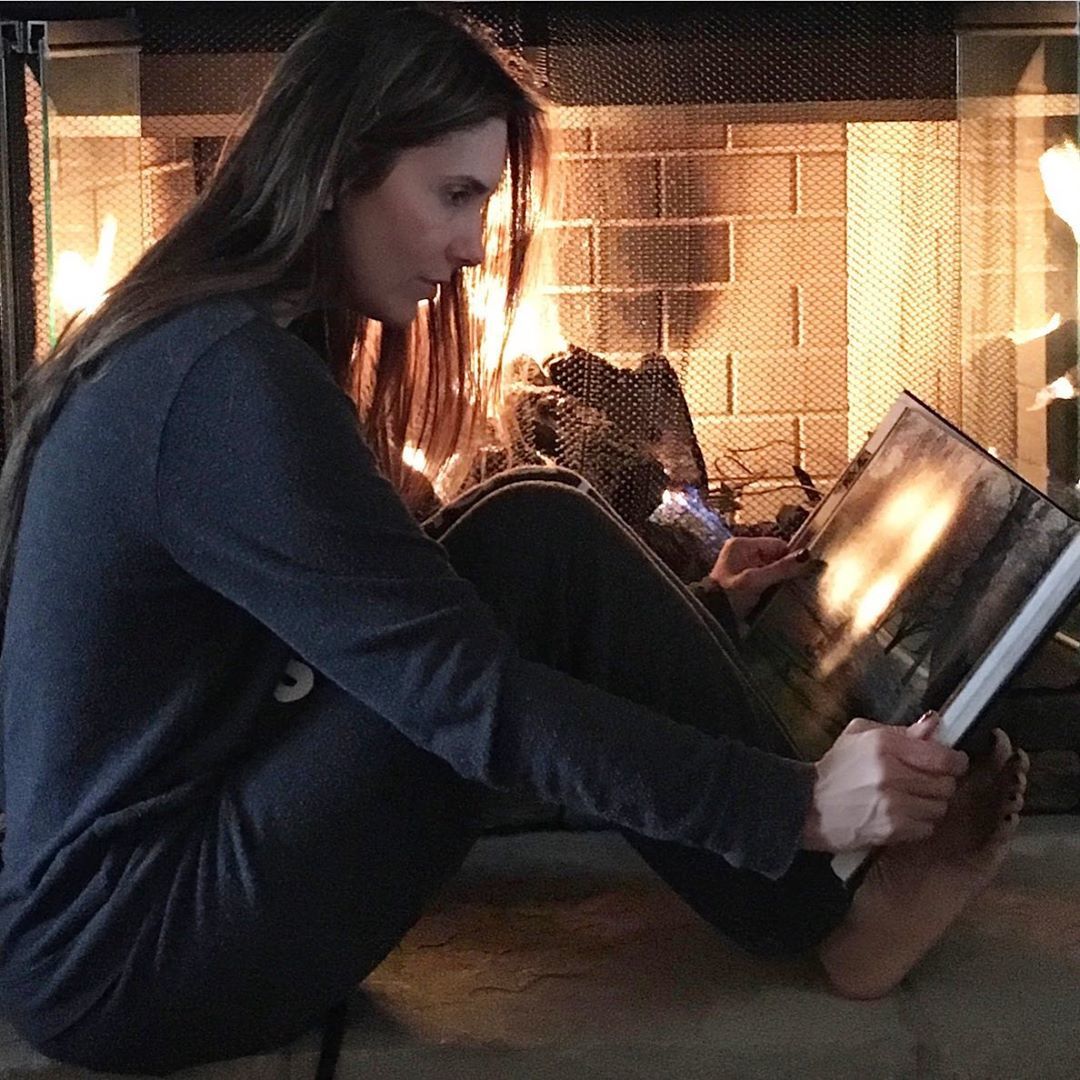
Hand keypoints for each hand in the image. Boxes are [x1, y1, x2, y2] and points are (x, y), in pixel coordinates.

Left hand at [707, 536, 816, 620]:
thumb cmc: (727, 597)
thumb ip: (781, 568)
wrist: (712, 620)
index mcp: (742, 545)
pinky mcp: (748, 584)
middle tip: (796, 585)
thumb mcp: (755, 581)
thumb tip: (806, 556)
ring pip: (775, 571)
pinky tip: (778, 597)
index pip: (777, 545)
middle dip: (786, 571)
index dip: (790, 558)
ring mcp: (745, 569)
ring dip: (781, 582)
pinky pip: (769, 581)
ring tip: (787, 593)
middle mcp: (744, 553)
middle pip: (777, 558)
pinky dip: (775, 589)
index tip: (803, 571)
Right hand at [802, 713, 968, 852]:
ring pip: (940, 806)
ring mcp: (894, 803)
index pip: (941, 756)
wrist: (808, 805)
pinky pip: (928, 828)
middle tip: (926, 782)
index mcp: (884, 745)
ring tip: (912, 799)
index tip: (954, 763)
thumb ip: (899, 730)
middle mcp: (892, 773)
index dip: (955, 761)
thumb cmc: (836, 769)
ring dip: (931, 804)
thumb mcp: (858, 735)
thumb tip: (933, 725)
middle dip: (941, 782)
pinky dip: (921, 823)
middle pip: (946, 783)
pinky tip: (904, 816)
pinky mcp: (893, 829)